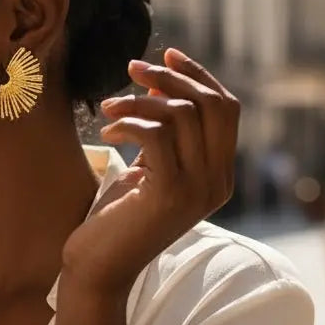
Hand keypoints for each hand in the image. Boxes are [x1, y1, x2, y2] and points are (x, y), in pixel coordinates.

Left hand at [60, 47, 238, 296]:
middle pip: (210, 104)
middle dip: (170, 77)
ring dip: (138, 100)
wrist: (98, 270)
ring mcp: (198, 189)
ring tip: (107, 109)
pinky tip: (106, 133)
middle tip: (131, 70)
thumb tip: (161, 85)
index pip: (226, 108)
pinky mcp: (169, 194)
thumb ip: (164, 135)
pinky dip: (128, 123)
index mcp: (219, 175)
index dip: (198, 75)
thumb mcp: (148, 170)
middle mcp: (218, 182)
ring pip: (181, 114)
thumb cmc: (116, 220)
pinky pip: (156, 134)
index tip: (165, 54)